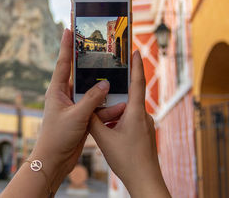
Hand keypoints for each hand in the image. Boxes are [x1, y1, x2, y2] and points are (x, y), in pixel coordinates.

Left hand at [30, 28, 125, 191]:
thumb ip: (92, 99)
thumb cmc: (58, 136)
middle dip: (92, 65)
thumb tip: (106, 85)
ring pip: (93, 93)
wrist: (54, 160)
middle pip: (80, 75)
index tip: (69, 28)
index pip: (63, 62)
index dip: (66, 45)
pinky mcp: (82, 117)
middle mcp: (65, 95)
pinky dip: (107, 107)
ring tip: (120, 81)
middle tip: (103, 50)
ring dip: (105, 91)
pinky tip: (120, 106)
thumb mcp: (76, 116)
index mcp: (57, 90)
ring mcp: (74, 106)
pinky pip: (97, 107)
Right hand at [89, 51, 170, 197]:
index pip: (138, 82)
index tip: (135, 50)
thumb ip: (94, 120)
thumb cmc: (127, 160)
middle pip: (131, 94)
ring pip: (128, 108)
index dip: (136, 65)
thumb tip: (87, 107)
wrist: (145, 180)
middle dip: (121, 84)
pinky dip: (119, 117)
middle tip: (110, 71)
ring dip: (116, 106)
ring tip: (102, 105)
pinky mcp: (143, 132)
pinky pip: (130, 118)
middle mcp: (143, 115)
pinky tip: (108, 126)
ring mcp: (145, 124)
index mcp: (136, 113)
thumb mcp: (104, 139)